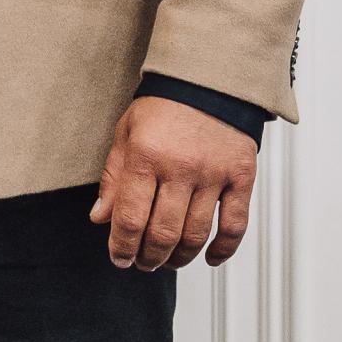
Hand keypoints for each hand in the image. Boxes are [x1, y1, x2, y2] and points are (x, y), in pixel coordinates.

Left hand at [89, 95, 257, 271]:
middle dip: (148, 257)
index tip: (119, 258)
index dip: (121, 247)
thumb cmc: (164, 106)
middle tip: (143, 262)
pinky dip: (223, 248)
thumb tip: (100, 218)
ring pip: (196, 234)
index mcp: (146, 155)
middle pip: (162, 233)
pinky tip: (209, 257)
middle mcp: (180, 167)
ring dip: (179, 257)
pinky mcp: (241, 176)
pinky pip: (235, 224)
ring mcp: (214, 173)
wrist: (209, 79)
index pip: (129, 218)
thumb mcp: (126, 134)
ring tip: (169, 260)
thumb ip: (113, 178)